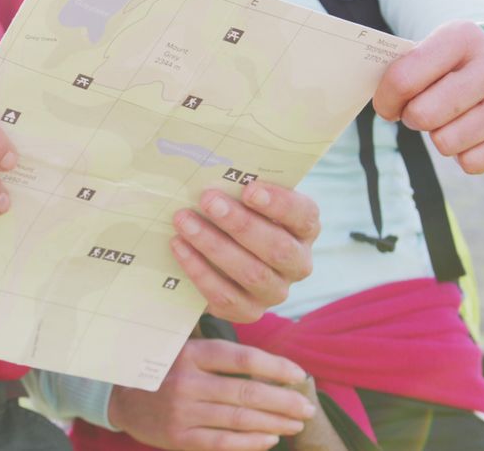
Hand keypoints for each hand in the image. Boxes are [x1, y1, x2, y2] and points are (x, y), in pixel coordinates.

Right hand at [108, 339, 314, 449]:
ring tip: (296, 423)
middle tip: (307, 406)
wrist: (119, 398)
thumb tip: (270, 364)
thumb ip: (219, 354)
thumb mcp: (183, 349)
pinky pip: (223, 442)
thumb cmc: (163, 370)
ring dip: (274, 422)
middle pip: (246, 391)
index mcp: (190, 354)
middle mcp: (186, 382)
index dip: (275, 366)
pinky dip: (251, 442)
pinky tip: (270, 438)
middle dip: (283, 400)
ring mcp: (183, 412)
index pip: (242, 358)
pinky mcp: (179, 438)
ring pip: (239, 419)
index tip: (299, 374)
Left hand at [171, 182, 317, 322]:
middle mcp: (297, 264)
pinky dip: (199, 270)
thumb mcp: (245, 202)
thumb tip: (214, 171)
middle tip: (208, 200)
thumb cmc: (236, 218)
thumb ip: (240, 189)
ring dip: (213, 245)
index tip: (249, 189)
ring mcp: (274, 292)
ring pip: (250, 272)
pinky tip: (179, 247)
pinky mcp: (248, 311)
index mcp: (304, 230)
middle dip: (239, 223)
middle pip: (276, 248)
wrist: (220, 262)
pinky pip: (225, 295)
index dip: (279, 204)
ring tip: (184, 222)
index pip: (304, 216)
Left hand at [374, 21, 483, 173]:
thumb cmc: (445, 68)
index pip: (402, 80)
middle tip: (421, 111)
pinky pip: (472, 163)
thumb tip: (372, 98)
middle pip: (423, 116)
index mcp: (461, 37)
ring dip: (438, 137)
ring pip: (446, 143)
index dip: (386, 100)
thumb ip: (396, 73)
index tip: (389, 104)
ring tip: (449, 119)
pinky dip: (463, 156)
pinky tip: (470, 134)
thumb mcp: (423, 56)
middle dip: (412, 119)